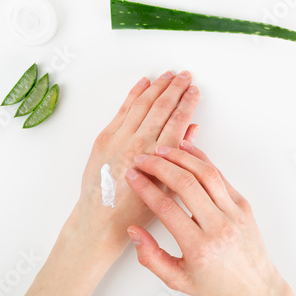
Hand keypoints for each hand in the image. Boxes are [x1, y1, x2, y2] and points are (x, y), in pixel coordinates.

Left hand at [70, 70, 199, 251]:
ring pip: (142, 103)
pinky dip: (133, 94)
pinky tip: (143, 84)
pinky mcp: (104, 138)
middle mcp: (138, 143)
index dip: (188, 102)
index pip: (178, 120)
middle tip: (185, 76)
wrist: (100, 220)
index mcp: (157, 157)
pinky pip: (122, 110)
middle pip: (161, 106)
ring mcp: (119, 138)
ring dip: (157, 86)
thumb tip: (192, 130)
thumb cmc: (134, 211)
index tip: (194, 90)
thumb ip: (180, 157)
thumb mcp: (166, 188)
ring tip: (168, 75)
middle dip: (175, 87)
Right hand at [125, 142, 295, 295]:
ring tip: (161, 150)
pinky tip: (187, 150)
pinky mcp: (243, 204)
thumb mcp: (177, 279)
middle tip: (142, 160)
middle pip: (185, 184)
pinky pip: (220, 176)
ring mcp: (234, 212)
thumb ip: (150, 257)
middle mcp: (218, 226)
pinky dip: (202, 159)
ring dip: (181, 157)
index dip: (145, 188)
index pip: (166, 208)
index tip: (132, 177)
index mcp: (199, 247)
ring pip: (205, 173)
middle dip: (159, 166)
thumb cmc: (217, 285)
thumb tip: (134, 230)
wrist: (255, 287)